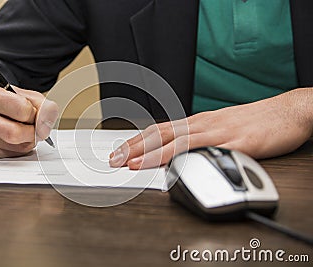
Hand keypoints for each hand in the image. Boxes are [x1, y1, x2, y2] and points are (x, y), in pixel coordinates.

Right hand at [0, 85, 58, 157]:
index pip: (22, 109)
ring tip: (25, 131)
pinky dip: (19, 149)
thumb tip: (47, 123)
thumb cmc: (3, 100)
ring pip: (14, 148)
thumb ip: (41, 105)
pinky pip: (9, 156)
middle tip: (35, 127)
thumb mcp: (23, 94)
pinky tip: (16, 139)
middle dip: (33, 132)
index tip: (34, 113)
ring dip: (28, 142)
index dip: (35, 114)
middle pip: (15, 134)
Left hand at [109, 88, 312, 169]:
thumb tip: (176, 153)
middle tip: (115, 159)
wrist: (286, 112)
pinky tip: (172, 164)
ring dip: (152, 153)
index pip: (161, 130)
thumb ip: (198, 139)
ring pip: (178, 141)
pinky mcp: (237, 142)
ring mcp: (219, 132)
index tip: (121, 151)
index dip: (138, 141)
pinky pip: (206, 150)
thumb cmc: (253, 121)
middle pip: (162, 134)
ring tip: (132, 163)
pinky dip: (185, 157)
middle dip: (135, 147)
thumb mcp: (219, 128)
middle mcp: (203, 124)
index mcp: (199, 122)